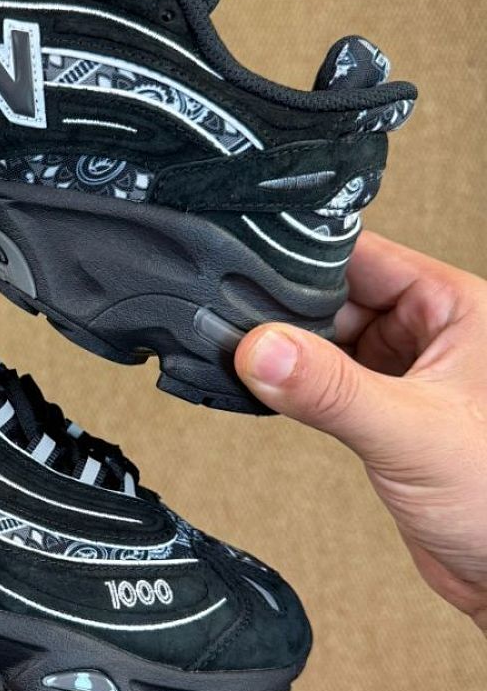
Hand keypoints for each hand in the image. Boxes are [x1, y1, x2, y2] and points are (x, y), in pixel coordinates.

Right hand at [235, 231, 486, 628]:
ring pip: (329, 339)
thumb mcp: (411, 433)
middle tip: (234, 323)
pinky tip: (269, 392)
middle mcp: (433, 333)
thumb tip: (261, 348)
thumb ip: (331, 390)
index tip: (244, 268)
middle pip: (336, 296)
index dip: (302, 261)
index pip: (362, 257)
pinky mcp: (388, 413)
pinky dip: (298, 386)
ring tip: (244, 357)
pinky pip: (330, 382)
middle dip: (286, 311)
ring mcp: (408, 373)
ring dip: (290, 352)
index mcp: (456, 308)